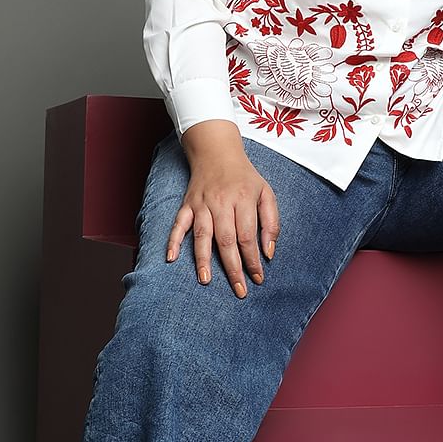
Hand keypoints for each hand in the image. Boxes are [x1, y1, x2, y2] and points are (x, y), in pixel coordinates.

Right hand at [167, 125, 280, 296]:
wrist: (217, 151)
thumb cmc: (245, 177)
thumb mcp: (266, 193)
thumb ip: (271, 222)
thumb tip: (268, 252)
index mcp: (243, 200)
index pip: (248, 236)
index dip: (253, 260)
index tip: (257, 279)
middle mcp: (221, 202)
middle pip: (226, 240)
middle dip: (233, 268)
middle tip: (239, 290)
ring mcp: (201, 204)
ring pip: (202, 235)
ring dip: (203, 259)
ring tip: (206, 280)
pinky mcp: (187, 205)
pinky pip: (178, 224)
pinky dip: (174, 241)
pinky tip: (171, 258)